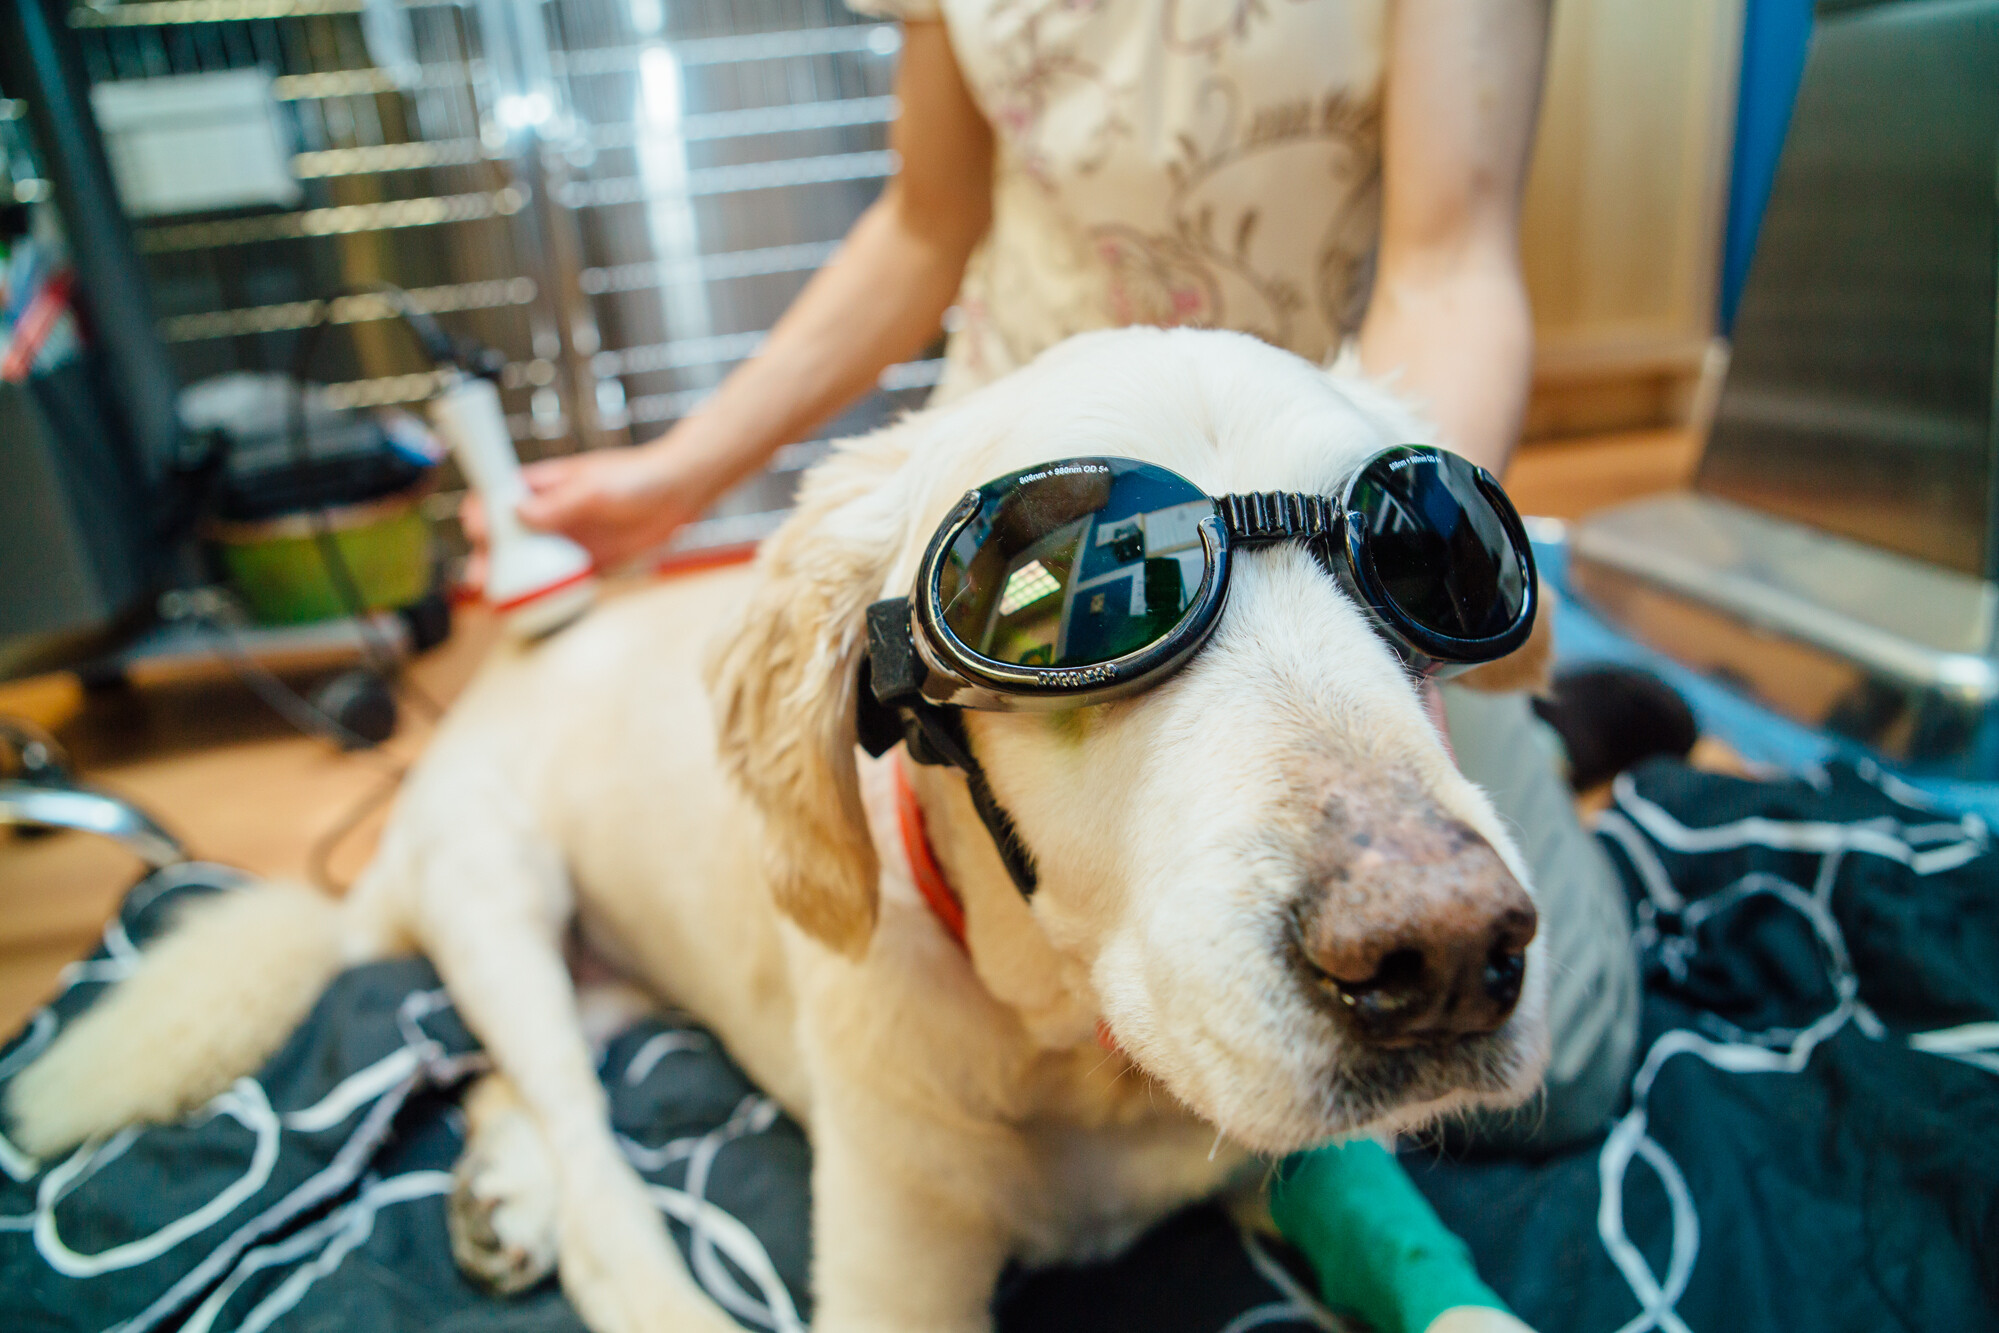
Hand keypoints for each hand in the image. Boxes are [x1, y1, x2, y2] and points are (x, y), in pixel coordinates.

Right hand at [459, 440, 722, 591]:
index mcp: (542, 486)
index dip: (480, 512)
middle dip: (487, 557)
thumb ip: (559, 503)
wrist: (679, 493)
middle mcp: (548, 514)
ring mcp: (566, 539)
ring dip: (511, 582)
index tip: (477, 530)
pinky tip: (536, 609)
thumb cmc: (636, 477)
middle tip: (480, 578)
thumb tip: (519, 513)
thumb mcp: (595, 488)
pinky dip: (545, 595)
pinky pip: (558, 582)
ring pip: (527, 563)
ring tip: (500, 602)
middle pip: (504, 537)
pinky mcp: (586, 562)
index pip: (497, 496)